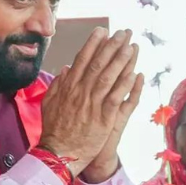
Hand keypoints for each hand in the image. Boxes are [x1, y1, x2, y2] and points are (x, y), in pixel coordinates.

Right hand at [39, 29, 138, 176]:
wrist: (58, 154)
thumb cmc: (54, 130)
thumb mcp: (49, 103)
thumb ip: (57, 85)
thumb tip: (65, 68)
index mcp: (68, 87)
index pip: (82, 60)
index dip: (93, 43)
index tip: (103, 30)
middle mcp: (80, 92)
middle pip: (98, 64)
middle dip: (111, 46)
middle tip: (123, 32)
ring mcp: (92, 104)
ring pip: (109, 77)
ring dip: (121, 60)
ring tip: (131, 45)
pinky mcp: (104, 118)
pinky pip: (117, 98)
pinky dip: (126, 85)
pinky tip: (136, 73)